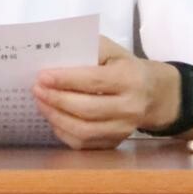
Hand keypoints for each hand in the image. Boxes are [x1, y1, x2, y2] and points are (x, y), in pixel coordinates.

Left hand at [32, 36, 177, 149]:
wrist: (155, 94)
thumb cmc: (126, 67)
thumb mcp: (113, 50)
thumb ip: (89, 48)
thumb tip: (56, 56)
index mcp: (130, 79)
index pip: (94, 81)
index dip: (66, 80)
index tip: (42, 76)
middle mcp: (130, 108)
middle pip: (87, 109)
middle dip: (57, 99)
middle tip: (36, 89)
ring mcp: (124, 129)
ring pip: (84, 131)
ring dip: (56, 117)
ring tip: (41, 103)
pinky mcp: (115, 142)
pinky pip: (84, 144)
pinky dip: (64, 132)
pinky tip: (53, 118)